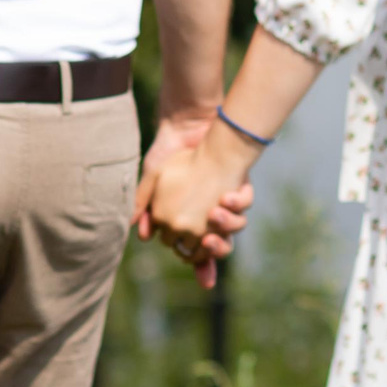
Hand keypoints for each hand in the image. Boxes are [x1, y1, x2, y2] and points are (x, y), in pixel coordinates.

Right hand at [133, 114, 254, 289]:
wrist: (187, 126)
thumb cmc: (168, 153)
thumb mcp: (152, 179)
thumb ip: (145, 206)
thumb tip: (142, 235)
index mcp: (187, 220)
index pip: (194, 250)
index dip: (196, 261)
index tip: (192, 260)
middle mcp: (210, 216)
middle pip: (219, 246)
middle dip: (215, 249)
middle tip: (208, 243)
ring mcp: (227, 204)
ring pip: (234, 228)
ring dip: (227, 225)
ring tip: (214, 215)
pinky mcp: (239, 187)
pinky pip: (244, 204)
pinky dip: (238, 202)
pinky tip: (226, 196)